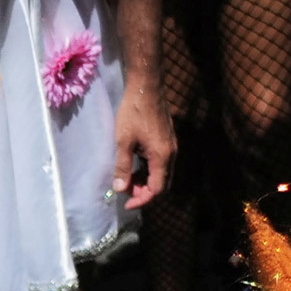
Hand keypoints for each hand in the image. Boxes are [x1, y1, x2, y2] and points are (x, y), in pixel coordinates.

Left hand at [112, 89, 177, 213]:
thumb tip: (120, 189)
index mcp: (162, 156)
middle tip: (125, 192)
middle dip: (144, 192)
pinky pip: (161, 163)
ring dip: (146, 180)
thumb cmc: (133, 113)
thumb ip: (123, 166)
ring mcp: (171, 146)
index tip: (126, 203)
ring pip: (162, 173)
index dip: (142, 199)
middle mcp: (171, 153)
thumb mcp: (123, 141)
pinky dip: (149, 170)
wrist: (147, 87)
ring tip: (127, 179)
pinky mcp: (167, 139)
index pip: (157, 188)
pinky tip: (135, 164)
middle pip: (162, 183)